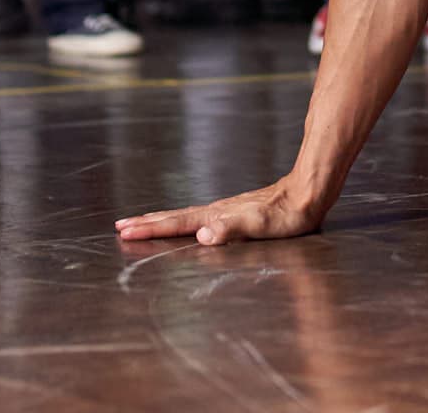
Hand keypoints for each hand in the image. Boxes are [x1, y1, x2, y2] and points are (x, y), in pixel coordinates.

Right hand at [116, 174, 325, 247]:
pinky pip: (196, 216)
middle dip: (146, 222)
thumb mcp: (260, 226)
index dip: (150, 228)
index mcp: (216, 216)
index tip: (125, 230)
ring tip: (140, 222)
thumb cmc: (286, 215)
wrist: (307, 193)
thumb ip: (231, 229)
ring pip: (183, 215)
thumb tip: (202, 235)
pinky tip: (182, 223)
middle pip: (174, 216)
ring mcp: (223, 210)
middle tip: (120, 226)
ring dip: (159, 219)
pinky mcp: (232, 213)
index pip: (176, 223)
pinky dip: (179, 220)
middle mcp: (216, 211)